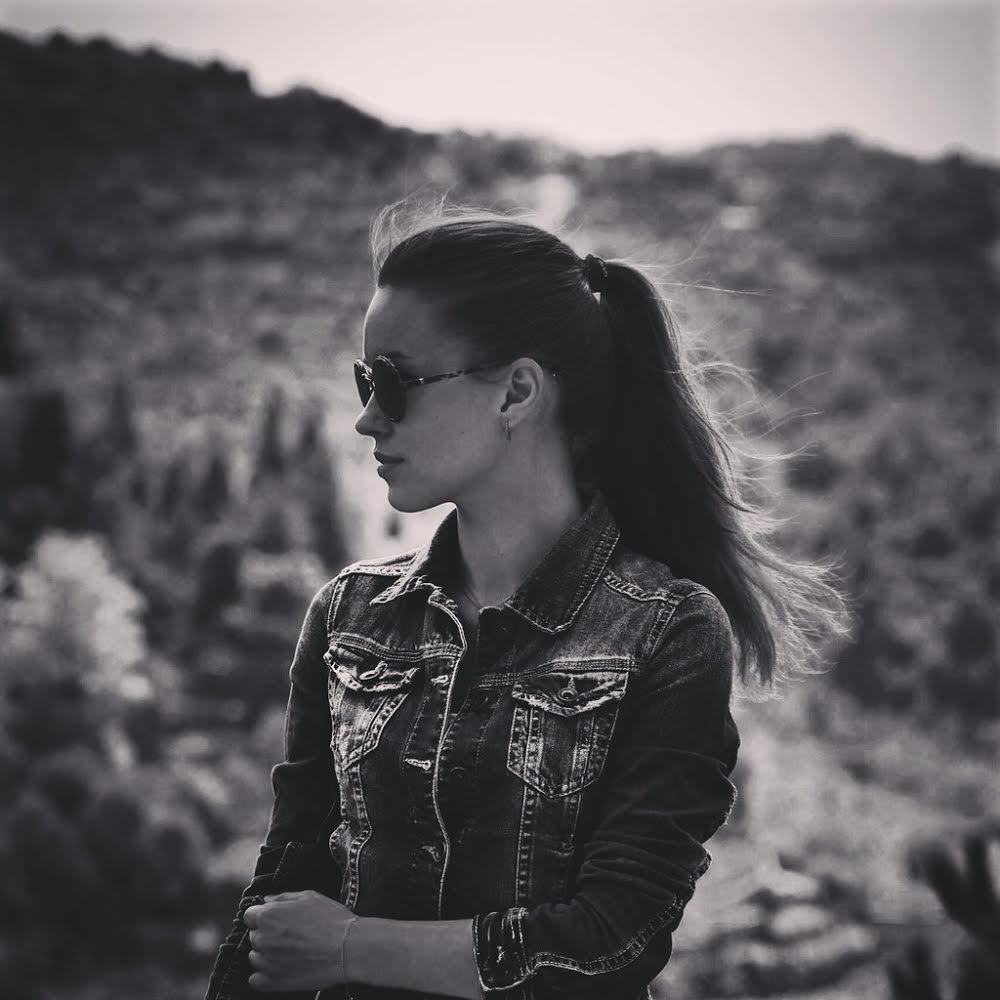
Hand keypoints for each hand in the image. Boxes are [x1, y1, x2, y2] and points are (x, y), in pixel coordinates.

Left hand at [242, 890, 356, 990]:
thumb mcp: (309, 897)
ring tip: (289, 952)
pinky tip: (281, 968)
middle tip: (289, 935)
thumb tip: (267, 900)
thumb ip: (283, 897)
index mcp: (268, 915)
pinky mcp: (273, 982)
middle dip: (267, 934)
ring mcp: (266, 962)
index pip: (250, 915)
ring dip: (267, 954)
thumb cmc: (331, 920)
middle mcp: (262, 939)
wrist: (346, 948)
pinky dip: (265, 975)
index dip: (263, 916)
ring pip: (255, 957)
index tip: (275, 919)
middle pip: (254, 936)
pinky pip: (256, 980)